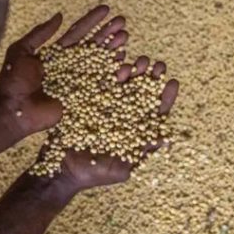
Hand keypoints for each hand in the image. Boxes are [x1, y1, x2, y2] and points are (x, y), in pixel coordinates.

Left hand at [0, 5, 128, 135]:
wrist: (13, 110)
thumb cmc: (13, 81)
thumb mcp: (21, 51)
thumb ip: (40, 33)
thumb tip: (60, 15)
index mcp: (57, 54)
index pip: (78, 33)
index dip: (92, 21)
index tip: (106, 9)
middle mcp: (70, 67)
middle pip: (94, 46)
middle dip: (108, 33)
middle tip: (122, 21)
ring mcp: (78, 83)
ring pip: (101, 63)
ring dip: (114, 50)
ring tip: (125, 38)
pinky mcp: (82, 99)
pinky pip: (102, 86)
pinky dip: (115, 76)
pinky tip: (125, 64)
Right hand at [49, 55, 178, 195]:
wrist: (61, 169)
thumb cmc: (94, 174)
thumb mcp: (121, 168)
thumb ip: (140, 152)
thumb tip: (165, 139)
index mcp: (135, 129)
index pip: (155, 111)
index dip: (165, 97)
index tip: (173, 82)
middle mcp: (123, 114)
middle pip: (141, 92)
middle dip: (151, 78)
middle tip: (157, 66)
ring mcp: (105, 105)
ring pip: (123, 83)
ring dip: (134, 70)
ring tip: (140, 61)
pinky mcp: (87, 99)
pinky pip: (100, 80)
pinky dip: (109, 70)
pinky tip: (118, 59)